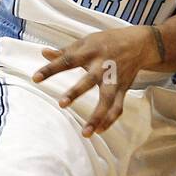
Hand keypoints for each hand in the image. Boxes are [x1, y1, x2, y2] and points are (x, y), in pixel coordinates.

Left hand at [31, 26, 160, 136]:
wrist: (140, 44)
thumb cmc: (107, 42)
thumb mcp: (86, 41)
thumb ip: (65, 51)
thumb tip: (43, 53)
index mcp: (90, 52)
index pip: (67, 60)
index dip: (51, 69)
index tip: (35, 78)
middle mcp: (103, 66)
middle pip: (89, 80)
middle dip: (76, 92)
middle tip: (62, 103)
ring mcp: (115, 80)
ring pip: (107, 100)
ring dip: (97, 116)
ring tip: (86, 133)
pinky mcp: (123, 89)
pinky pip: (118, 107)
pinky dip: (110, 120)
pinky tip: (98, 131)